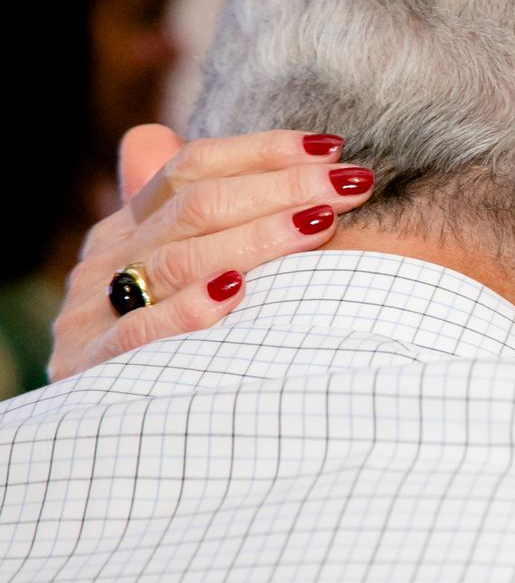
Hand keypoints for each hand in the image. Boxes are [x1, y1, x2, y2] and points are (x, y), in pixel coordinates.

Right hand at [49, 126, 373, 379]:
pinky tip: (238, 292)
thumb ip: (186, 214)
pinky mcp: (94, 371)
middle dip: (282, 189)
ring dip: (258, 237)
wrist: (146, 446)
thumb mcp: (186, 273)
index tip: (333, 150)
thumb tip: (153, 136)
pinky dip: (189, 310)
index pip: (190, 169)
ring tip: (323, 222)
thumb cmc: (189, 348)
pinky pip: (141, 332)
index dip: (263, 153)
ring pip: (178, 260)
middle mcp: (105, 265)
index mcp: (126, 232)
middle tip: (353, 183)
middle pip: (194, 207)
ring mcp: (93, 316)